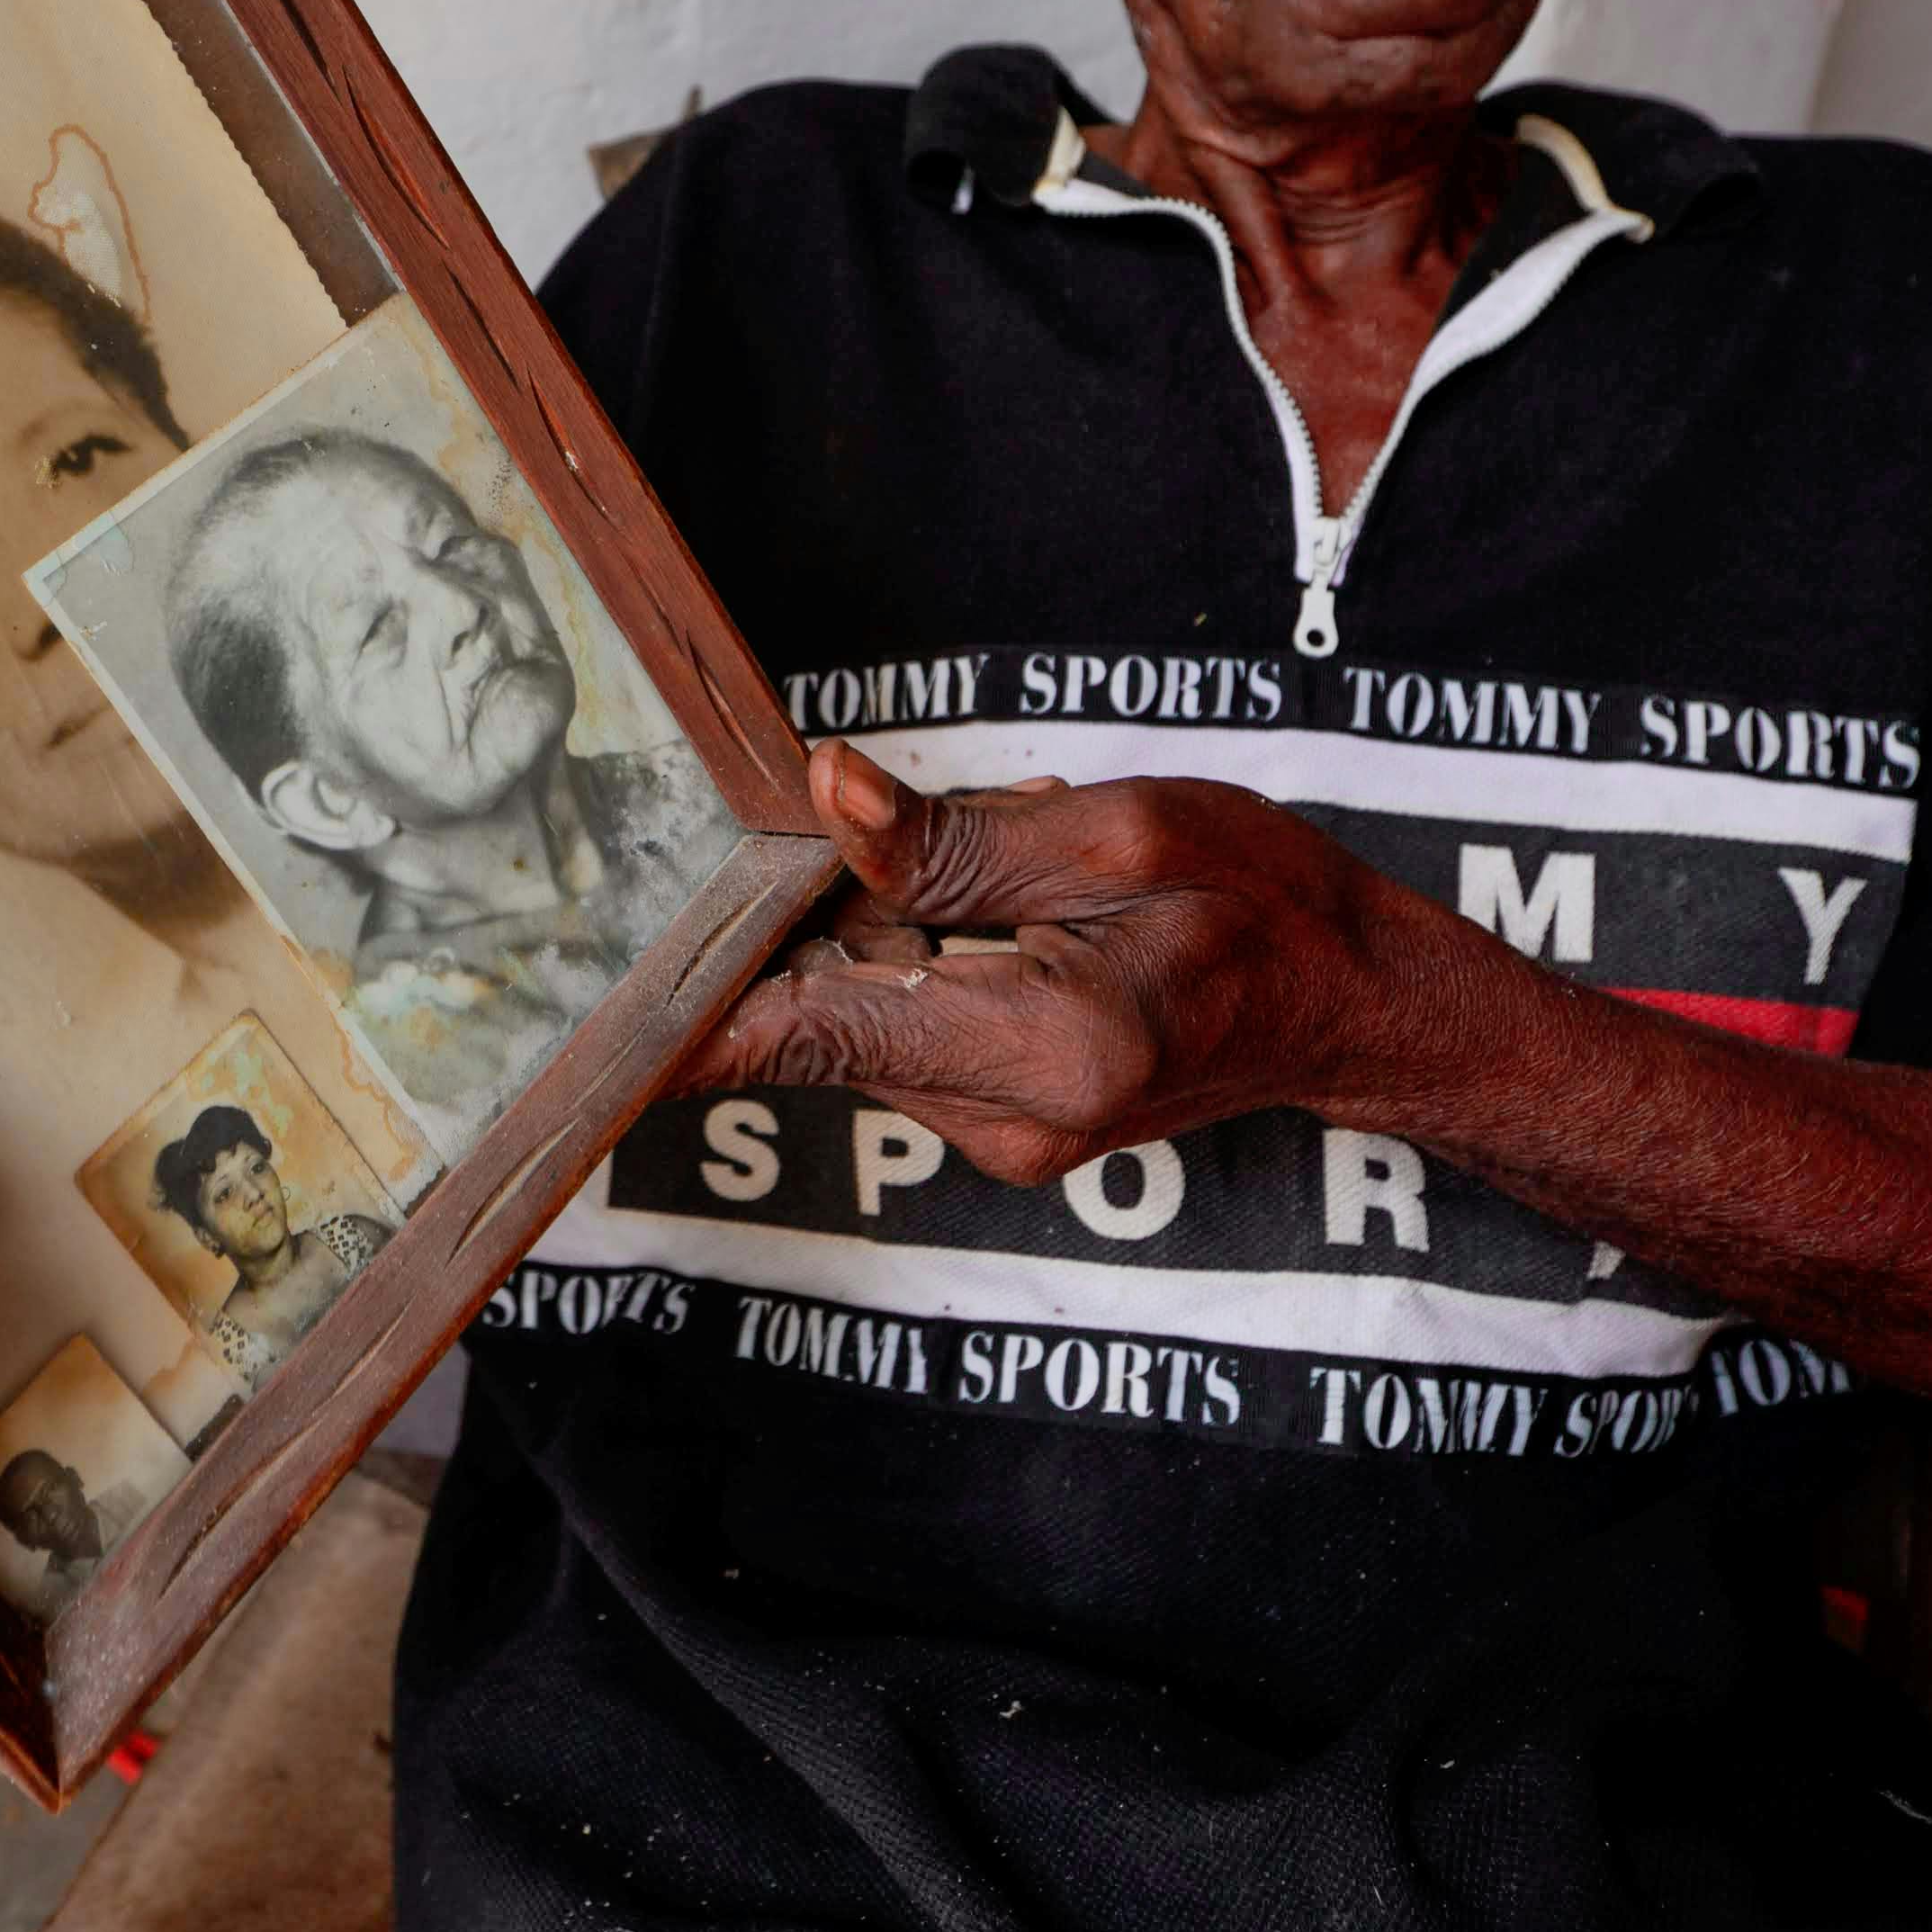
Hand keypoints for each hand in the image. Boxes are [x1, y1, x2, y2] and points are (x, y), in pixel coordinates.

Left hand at [697, 740, 1445, 1183]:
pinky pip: (901, 1030)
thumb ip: (957, 835)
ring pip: (857, 1020)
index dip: (689, 1022)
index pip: (810, 1034)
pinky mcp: (999, 1122)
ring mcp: (1000, 1135)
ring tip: (988, 875)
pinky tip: (993, 917)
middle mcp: (1004, 1121)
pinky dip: (913, 963)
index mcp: (1039, 1047)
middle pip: (820, 1019)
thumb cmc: (1260, 904)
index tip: (583, 1019)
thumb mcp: (1116, 835)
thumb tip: (824, 795)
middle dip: (815, 918)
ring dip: (877, 934)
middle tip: (878, 835)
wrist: (1348, 1003)